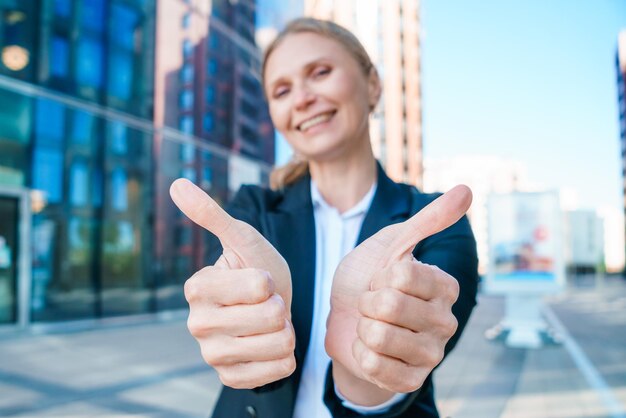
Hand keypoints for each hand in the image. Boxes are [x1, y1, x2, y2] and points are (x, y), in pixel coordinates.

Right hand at [170, 179, 294, 388]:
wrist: (270, 306)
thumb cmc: (256, 268)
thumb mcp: (242, 238)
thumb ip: (212, 214)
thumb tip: (177, 183)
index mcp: (196, 288)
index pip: (260, 286)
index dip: (269, 281)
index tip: (258, 280)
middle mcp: (196, 324)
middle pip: (272, 316)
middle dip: (281, 306)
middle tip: (266, 304)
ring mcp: (211, 355)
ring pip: (279, 344)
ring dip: (286, 331)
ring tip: (270, 324)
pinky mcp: (230, 378)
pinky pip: (279, 369)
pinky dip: (286, 356)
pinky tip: (270, 346)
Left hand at [325, 185, 470, 397]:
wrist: (343, 316)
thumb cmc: (367, 276)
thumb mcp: (392, 243)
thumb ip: (428, 220)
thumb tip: (467, 190)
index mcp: (446, 287)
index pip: (402, 275)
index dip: (378, 275)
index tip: (381, 278)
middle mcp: (446, 321)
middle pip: (388, 306)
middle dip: (366, 302)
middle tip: (372, 304)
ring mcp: (431, 354)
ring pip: (379, 337)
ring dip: (362, 328)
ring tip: (370, 324)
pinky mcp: (411, 380)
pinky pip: (375, 366)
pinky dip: (360, 353)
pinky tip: (368, 348)